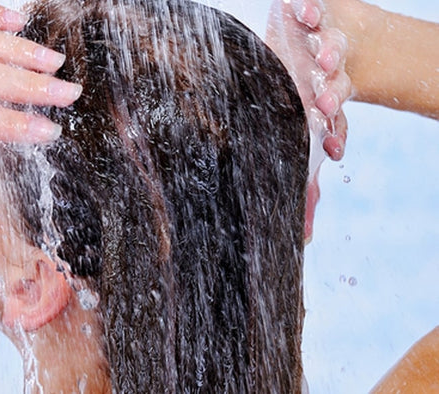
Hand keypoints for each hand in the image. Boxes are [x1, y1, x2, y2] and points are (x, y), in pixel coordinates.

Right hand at [267, 0, 351, 240]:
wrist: (323, 29)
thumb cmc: (305, 89)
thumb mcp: (303, 136)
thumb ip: (304, 183)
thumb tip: (305, 240)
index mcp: (325, 100)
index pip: (332, 120)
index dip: (333, 134)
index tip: (332, 150)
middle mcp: (326, 70)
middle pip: (334, 82)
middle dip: (331, 94)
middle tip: (325, 105)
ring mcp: (321, 38)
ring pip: (330, 45)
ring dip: (328, 53)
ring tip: (324, 57)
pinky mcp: (311, 9)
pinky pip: (314, 5)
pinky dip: (310, 6)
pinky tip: (306, 12)